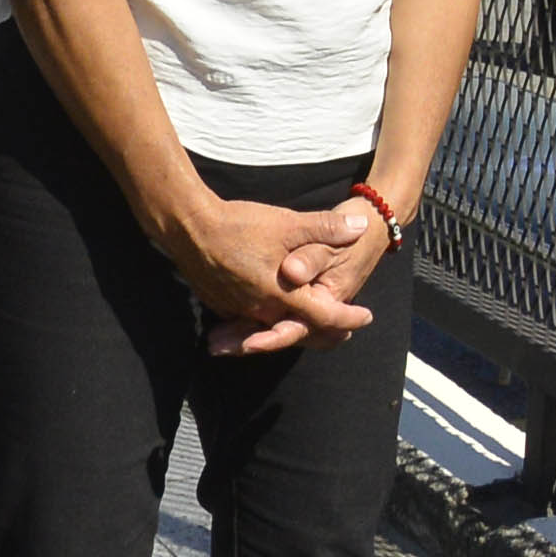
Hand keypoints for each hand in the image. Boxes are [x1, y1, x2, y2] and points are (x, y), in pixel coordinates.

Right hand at [166, 197, 374, 355]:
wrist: (189, 227)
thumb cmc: (240, 225)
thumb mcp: (289, 223)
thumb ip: (326, 228)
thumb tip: (360, 226)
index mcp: (282, 295)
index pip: (324, 315)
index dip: (348, 317)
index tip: (366, 318)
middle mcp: (260, 310)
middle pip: (299, 328)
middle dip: (324, 330)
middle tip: (344, 332)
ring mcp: (237, 311)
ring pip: (272, 327)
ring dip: (294, 328)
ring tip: (311, 326)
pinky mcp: (221, 305)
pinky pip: (249, 321)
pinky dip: (265, 323)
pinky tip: (270, 314)